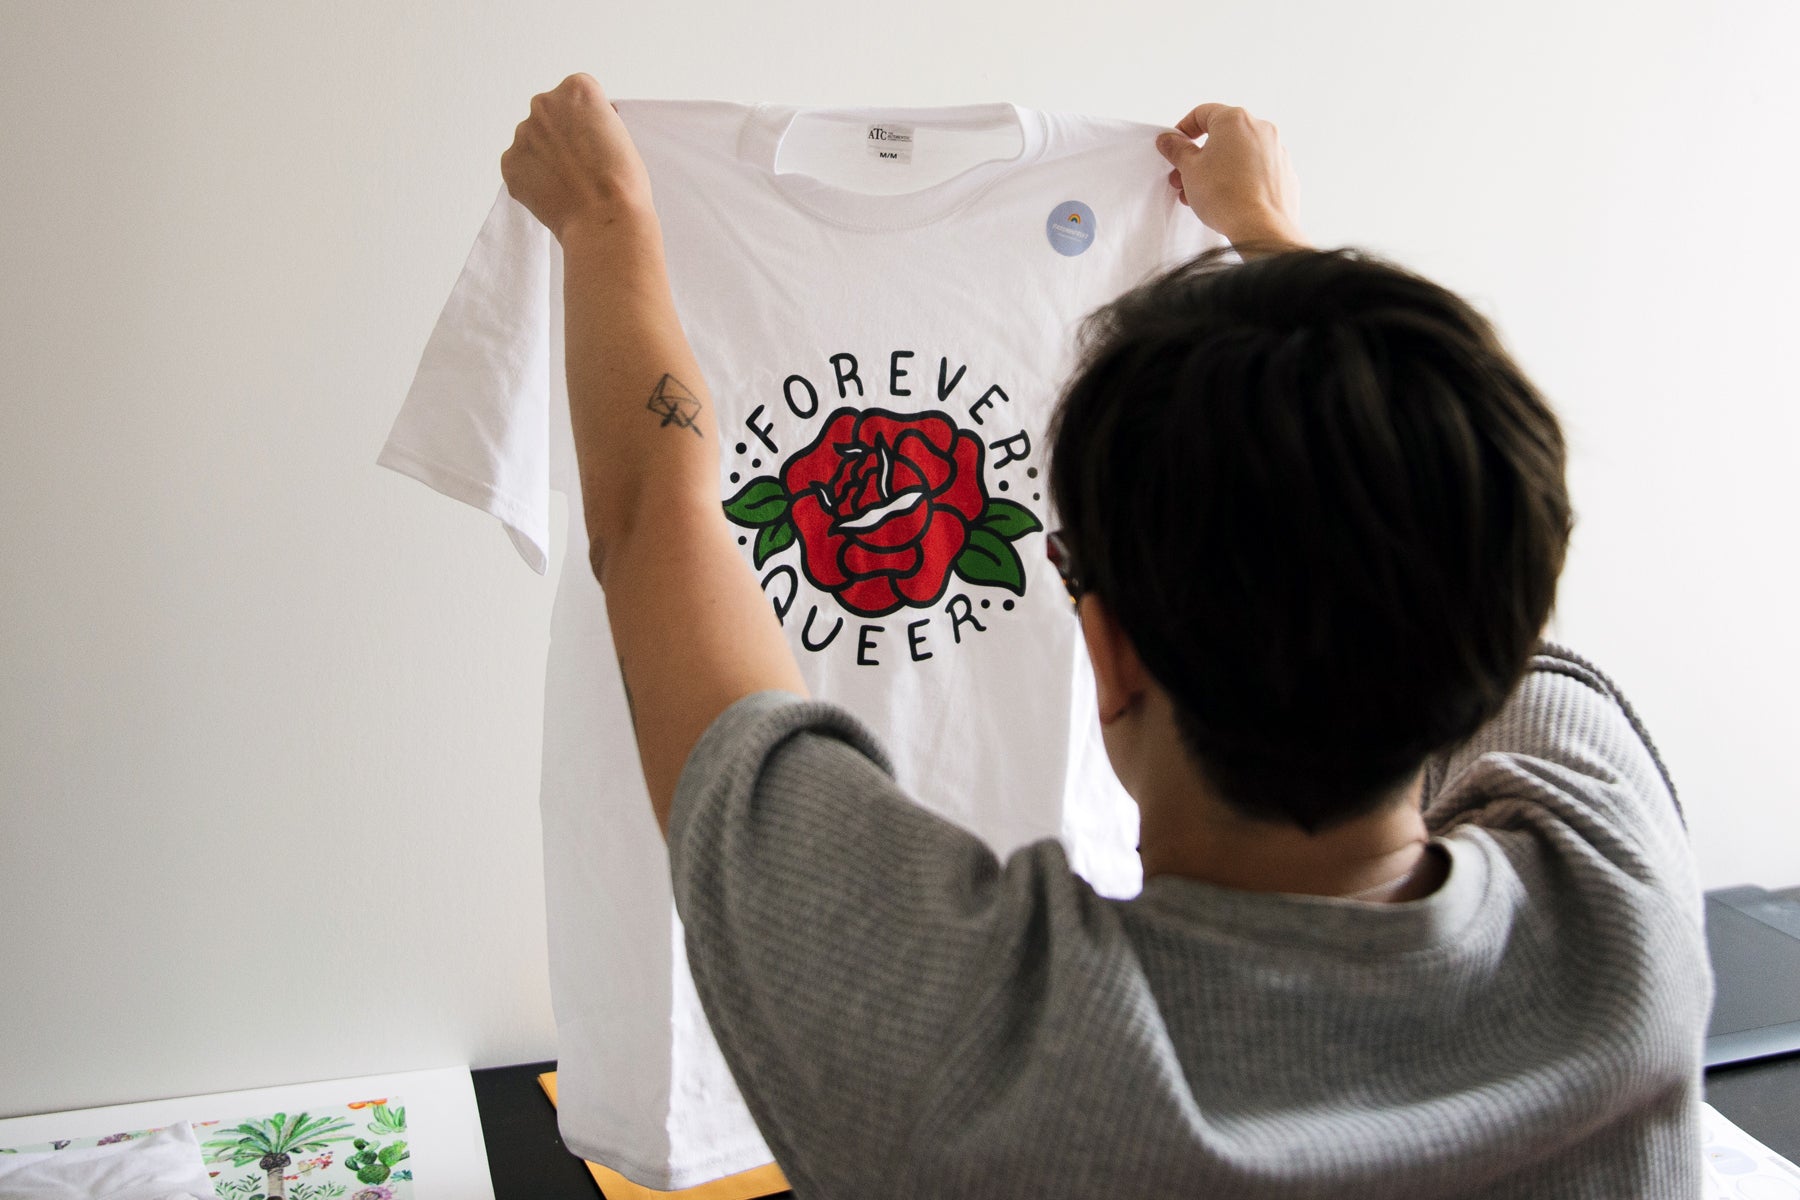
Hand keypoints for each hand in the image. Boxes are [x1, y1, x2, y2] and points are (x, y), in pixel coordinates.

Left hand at [500, 74, 654, 243]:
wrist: (605, 220)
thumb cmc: (622, 182)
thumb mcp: (619, 135)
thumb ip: (594, 122)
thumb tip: (577, 127)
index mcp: (577, 89)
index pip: (578, 96)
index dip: (589, 120)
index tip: (596, 140)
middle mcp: (544, 103)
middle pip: (551, 113)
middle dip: (561, 133)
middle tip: (580, 163)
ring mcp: (523, 133)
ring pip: (533, 140)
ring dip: (545, 155)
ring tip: (569, 182)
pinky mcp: (509, 162)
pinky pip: (520, 166)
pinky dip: (532, 178)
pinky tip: (554, 192)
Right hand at [1156, 104, 1305, 252]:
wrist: (1260, 227)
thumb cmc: (1225, 196)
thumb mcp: (1189, 169)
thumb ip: (1177, 150)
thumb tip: (1170, 140)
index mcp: (1235, 120)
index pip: (1202, 113)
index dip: (1183, 130)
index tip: (1175, 147)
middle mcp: (1260, 129)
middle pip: (1222, 135)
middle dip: (1199, 155)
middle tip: (1183, 177)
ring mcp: (1276, 150)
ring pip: (1239, 153)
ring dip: (1218, 168)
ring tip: (1202, 194)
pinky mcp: (1284, 173)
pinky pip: (1256, 170)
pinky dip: (1240, 179)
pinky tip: (1227, 199)